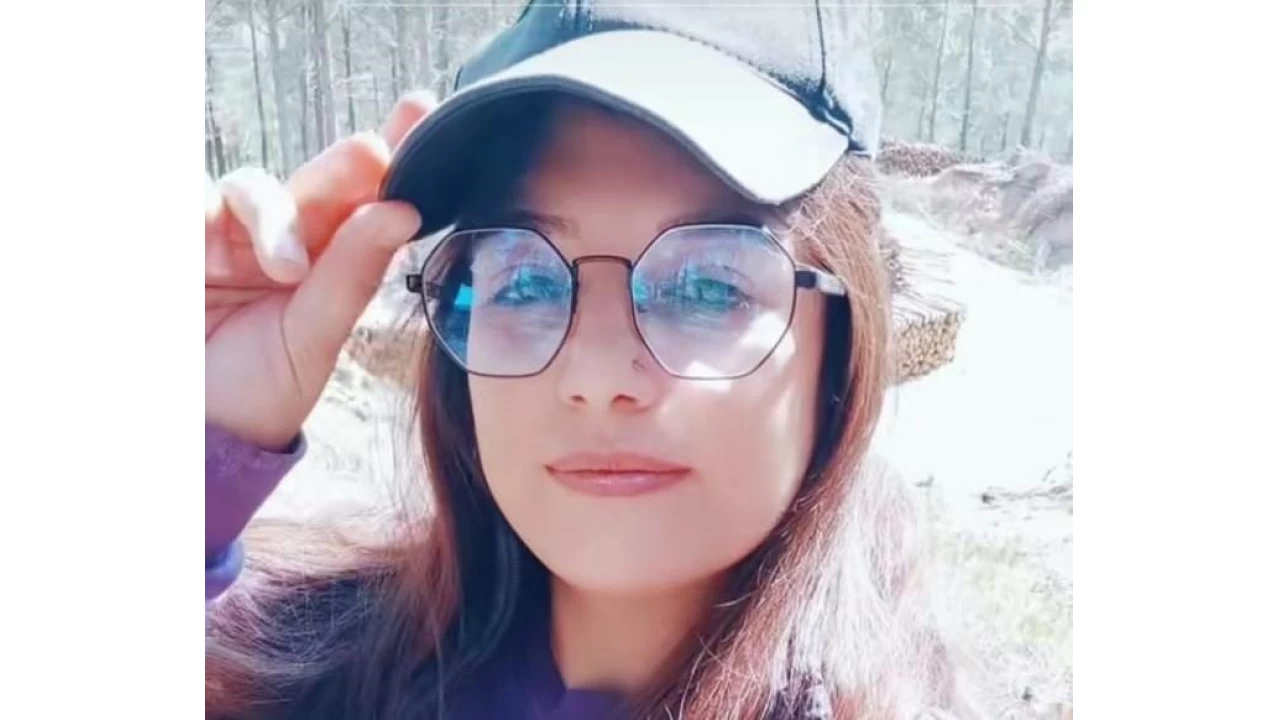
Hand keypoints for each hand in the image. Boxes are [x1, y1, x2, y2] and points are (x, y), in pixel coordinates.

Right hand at [205, 94, 431, 449]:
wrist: (197, 433)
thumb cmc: (264, 389)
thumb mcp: (315, 337)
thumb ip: (352, 273)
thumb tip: (403, 211)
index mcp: (332, 258)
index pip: (367, 198)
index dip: (395, 152)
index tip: (421, 110)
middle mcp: (286, 237)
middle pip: (317, 181)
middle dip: (344, 165)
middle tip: (372, 153)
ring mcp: (229, 234)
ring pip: (253, 187)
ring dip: (276, 219)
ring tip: (288, 270)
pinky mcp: (182, 239)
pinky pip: (193, 205)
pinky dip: (206, 217)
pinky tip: (223, 246)